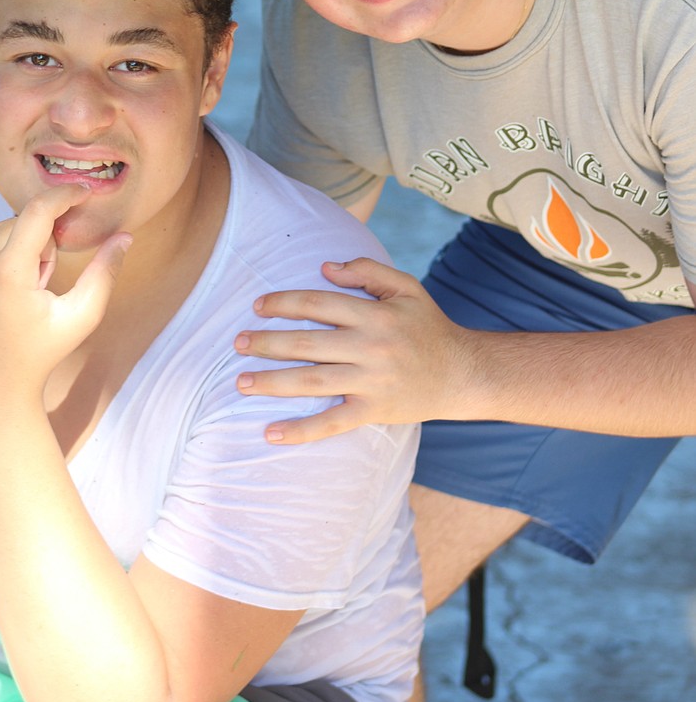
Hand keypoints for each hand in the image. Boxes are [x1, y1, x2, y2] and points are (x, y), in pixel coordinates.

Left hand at [0, 185, 130, 416]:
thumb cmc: (38, 354)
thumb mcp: (80, 317)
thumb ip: (105, 273)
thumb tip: (124, 236)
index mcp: (8, 270)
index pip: (39, 209)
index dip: (65, 195)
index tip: (84, 192)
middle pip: (23, 222)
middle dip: (42, 241)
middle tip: (43, 284)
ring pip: (0, 230)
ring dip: (17, 248)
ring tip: (18, 292)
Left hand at [234, 256, 474, 442]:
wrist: (464, 374)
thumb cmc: (429, 327)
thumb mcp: (406, 288)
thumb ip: (367, 271)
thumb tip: (324, 268)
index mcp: (375, 314)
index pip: (319, 303)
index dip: (285, 303)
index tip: (258, 307)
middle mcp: (371, 347)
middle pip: (308, 343)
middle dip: (268, 343)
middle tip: (238, 343)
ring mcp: (371, 382)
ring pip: (312, 382)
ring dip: (272, 382)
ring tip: (241, 382)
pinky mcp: (374, 411)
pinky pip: (332, 423)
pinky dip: (301, 430)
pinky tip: (271, 433)